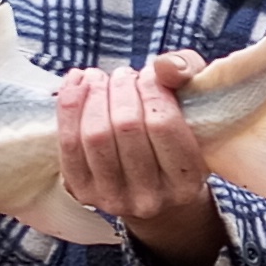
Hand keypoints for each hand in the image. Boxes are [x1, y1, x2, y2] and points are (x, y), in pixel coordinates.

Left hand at [56, 50, 220, 265]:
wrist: (154, 185)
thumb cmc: (178, 135)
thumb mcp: (197, 105)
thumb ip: (188, 74)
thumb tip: (162, 66)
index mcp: (186, 182)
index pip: (162, 124)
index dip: (151, 88)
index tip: (149, 74)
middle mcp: (150, 198)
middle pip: (125, 127)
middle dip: (121, 88)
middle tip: (124, 74)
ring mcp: (113, 198)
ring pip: (95, 135)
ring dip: (94, 94)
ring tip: (102, 78)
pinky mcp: (83, 192)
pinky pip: (69, 143)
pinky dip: (69, 104)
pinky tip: (78, 81)